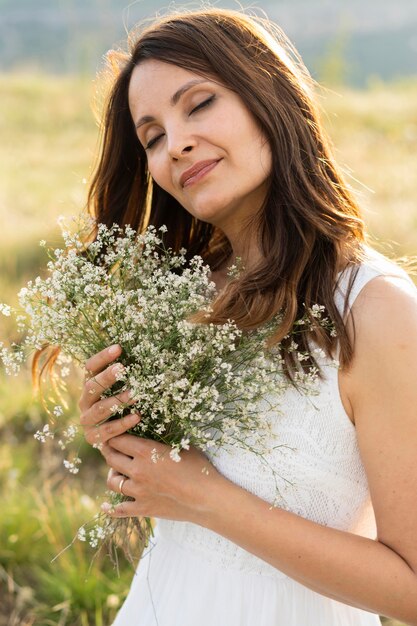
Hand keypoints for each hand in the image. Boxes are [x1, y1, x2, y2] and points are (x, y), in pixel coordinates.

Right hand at [79, 344, 139, 449]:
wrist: (115, 440)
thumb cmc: (122, 406)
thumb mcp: (122, 388)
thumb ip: (127, 375)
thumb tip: (147, 353)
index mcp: (89, 385)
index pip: (90, 367)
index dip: (102, 357)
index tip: (118, 348)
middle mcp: (85, 401)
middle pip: (91, 386)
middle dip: (106, 377)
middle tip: (122, 368)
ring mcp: (87, 420)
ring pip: (99, 409)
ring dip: (117, 401)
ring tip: (135, 394)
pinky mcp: (94, 438)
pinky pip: (108, 430)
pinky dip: (123, 424)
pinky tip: (138, 417)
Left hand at [101, 435, 223, 523]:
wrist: (208, 498)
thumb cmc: (199, 468)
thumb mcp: (182, 446)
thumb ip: (163, 440)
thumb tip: (156, 430)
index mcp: (146, 451)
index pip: (118, 439)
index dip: (114, 435)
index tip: (114, 433)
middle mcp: (137, 470)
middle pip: (111, 458)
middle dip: (109, 451)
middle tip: (110, 448)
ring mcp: (138, 491)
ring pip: (112, 481)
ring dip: (112, 474)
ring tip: (117, 471)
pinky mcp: (142, 509)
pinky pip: (119, 509)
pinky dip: (110, 508)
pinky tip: (105, 505)